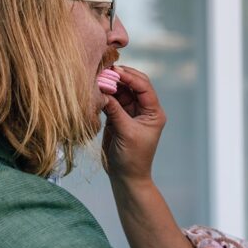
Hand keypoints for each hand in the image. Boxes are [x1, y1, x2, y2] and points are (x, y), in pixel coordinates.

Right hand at [101, 65, 165, 183]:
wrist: (125, 176)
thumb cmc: (132, 158)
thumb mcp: (125, 133)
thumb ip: (115, 111)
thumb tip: (102, 90)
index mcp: (153, 112)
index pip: (144, 87)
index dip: (130, 77)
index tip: (114, 71)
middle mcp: (144, 109)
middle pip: (133, 84)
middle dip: (119, 77)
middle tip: (103, 70)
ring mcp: (130, 112)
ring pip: (120, 91)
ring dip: (109, 85)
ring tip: (96, 78)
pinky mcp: (118, 117)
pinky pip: (111, 100)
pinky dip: (103, 95)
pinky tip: (94, 89)